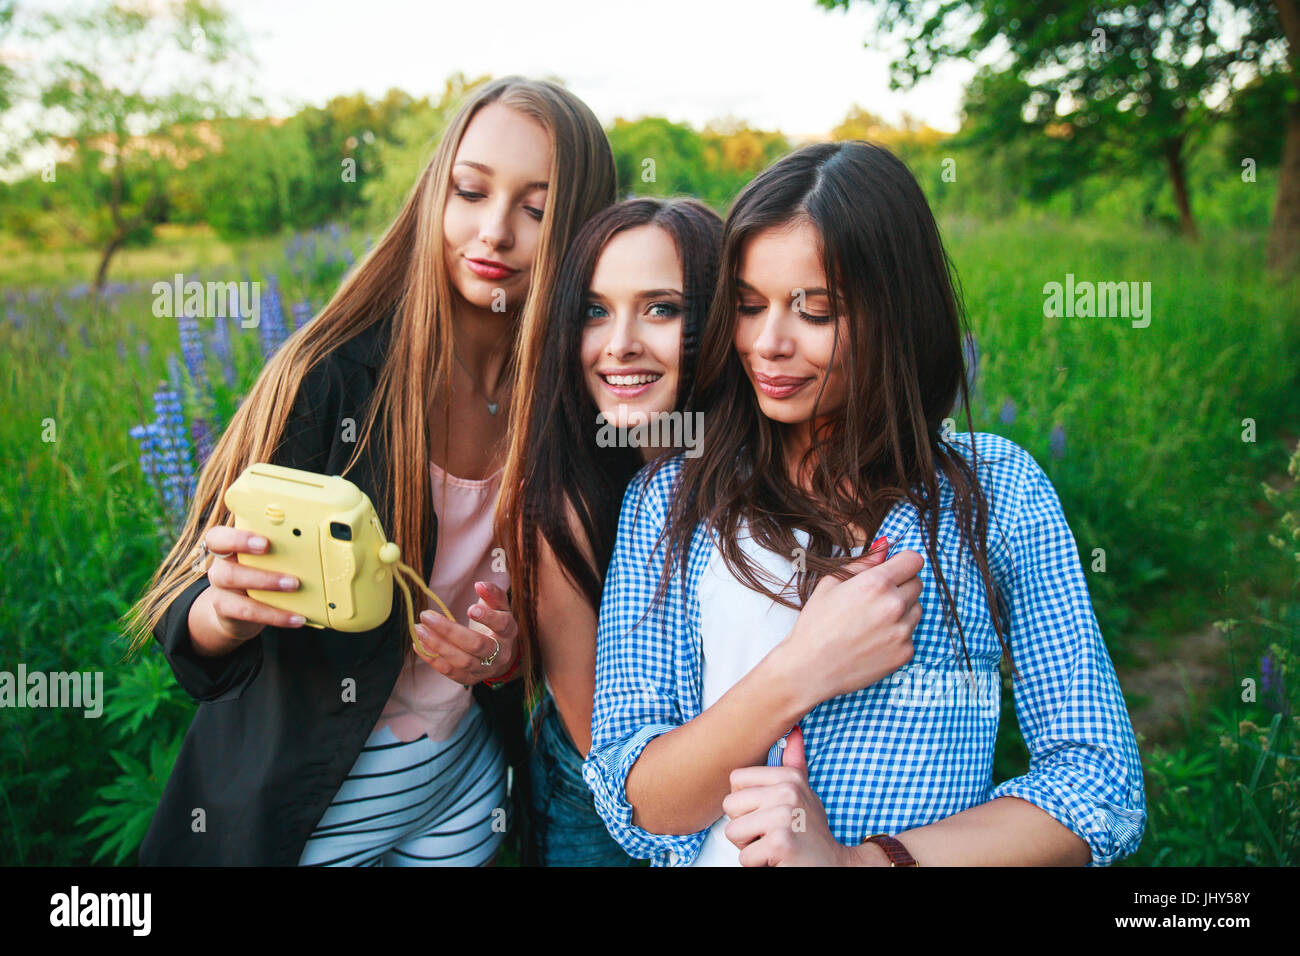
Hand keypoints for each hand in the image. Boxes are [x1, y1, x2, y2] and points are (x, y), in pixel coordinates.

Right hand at [188, 526, 305, 650]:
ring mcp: (220, 590)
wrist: (237, 611)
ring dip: (268, 584)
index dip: (238, 539)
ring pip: (235, 586)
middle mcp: (220, 567)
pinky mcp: (226, 610)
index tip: (265, 542)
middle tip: (289, 572)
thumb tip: (313, 548)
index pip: (218, 538)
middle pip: (227, 567)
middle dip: (260, 571)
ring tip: (295, 586)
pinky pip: (248, 612)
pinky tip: (296, 617)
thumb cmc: (257, 574)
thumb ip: (277, 551)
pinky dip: (276, 615)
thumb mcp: (264, 560)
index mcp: (228, 548)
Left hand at [414, 580, 518, 684]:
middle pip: (476, 645)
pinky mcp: (470, 679)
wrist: (499, 654)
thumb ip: (492, 593)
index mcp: (509, 631)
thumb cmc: (496, 623)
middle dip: (449, 630)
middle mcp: (500, 653)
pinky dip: (432, 659)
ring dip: (438, 645)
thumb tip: (479, 584)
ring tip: (419, 629)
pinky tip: (418, 644)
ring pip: (462, 661)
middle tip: (426, 615)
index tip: (469, 609)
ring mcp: (485, 669)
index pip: (501, 625)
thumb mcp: (499, 606)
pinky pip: (451, 672)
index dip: (487, 618)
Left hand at [723, 726, 854, 865]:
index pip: (736, 780)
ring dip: (749, 846)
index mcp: (789, 776)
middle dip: (744, 825)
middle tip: (770, 832)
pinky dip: (758, 863)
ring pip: (733, 831)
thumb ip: (794, 762)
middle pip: (730, 805)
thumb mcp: (804, 792)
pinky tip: (778, 858)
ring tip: (773, 844)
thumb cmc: (811, 831)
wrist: (832, 865)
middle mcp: (787, 791)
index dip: (745, 802)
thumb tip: (794, 731)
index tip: (767, 812)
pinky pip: (745, 856)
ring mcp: (784, 815)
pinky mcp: (779, 842)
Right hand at [776, 536, 923, 710]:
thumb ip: (863, 563)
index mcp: (876, 583)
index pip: (914, 560)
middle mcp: (894, 605)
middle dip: (901, 585)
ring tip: (873, 620)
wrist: (810, 668)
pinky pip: (911, 634)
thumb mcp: (832, 584)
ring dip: (902, 610)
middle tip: (875, 598)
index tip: (894, 569)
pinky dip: (897, 634)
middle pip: (918, 583)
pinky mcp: (905, 653)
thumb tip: (886, 545)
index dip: (903, 563)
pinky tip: (873, 639)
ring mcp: (902, 631)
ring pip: (917, 609)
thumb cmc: (816, 624)